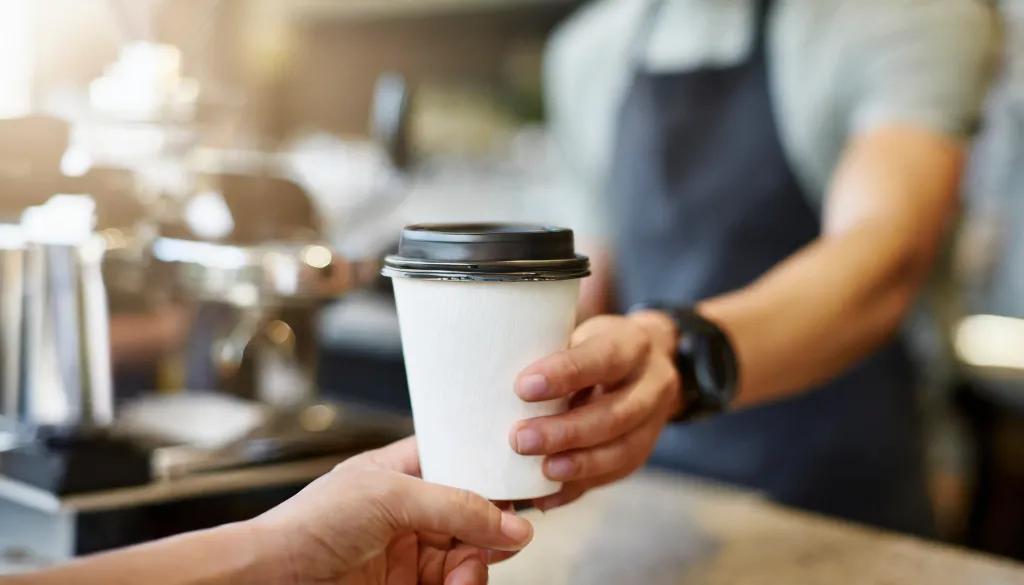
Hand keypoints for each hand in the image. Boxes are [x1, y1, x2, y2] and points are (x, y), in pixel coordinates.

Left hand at [252, 438, 533, 584]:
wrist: (270, 581)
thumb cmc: (310, 525)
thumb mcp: (391, 497)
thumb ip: (456, 507)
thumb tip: (512, 523)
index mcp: (402, 470)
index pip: (459, 461)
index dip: (491, 472)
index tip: (522, 485)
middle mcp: (410, 509)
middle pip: (474, 514)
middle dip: (492, 527)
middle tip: (507, 537)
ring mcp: (410, 551)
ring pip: (470, 555)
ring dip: (478, 565)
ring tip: (467, 574)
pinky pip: (454, 584)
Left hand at [508, 313, 681, 509]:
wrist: (645, 360)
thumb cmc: (593, 343)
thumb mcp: (578, 330)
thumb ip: (547, 348)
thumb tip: (486, 370)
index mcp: (633, 344)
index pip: (604, 358)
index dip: (566, 374)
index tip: (523, 387)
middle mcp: (652, 383)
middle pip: (615, 414)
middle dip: (566, 431)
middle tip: (519, 439)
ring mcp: (654, 423)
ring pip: (621, 451)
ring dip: (577, 465)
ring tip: (539, 471)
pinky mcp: (641, 452)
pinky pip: (611, 476)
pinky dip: (576, 488)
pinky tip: (545, 497)